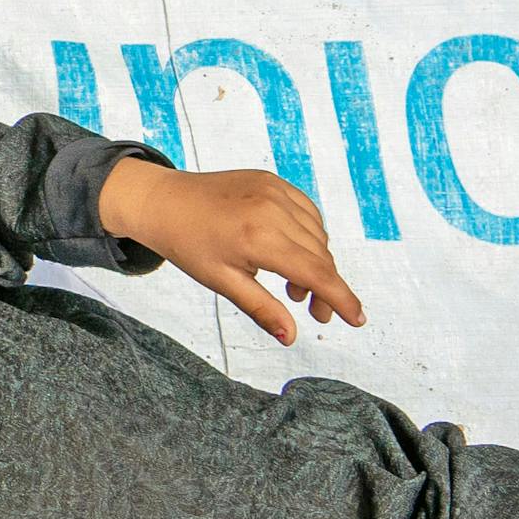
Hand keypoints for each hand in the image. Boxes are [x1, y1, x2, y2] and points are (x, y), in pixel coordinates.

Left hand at [97, 159, 363, 344]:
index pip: (316, 274)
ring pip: (317, 235)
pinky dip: (308, 236)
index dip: (341, 298)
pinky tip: (291, 254)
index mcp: (259, 238)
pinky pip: (307, 212)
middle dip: (325, 288)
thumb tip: (291, 338)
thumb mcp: (221, 281)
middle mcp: (274, 210)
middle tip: (316, 313)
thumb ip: (260, 308)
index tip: (357, 319)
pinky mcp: (273, 181)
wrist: (161, 201)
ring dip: (315, 263)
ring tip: (293, 288)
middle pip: (321, 256)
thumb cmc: (187, 245)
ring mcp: (276, 191)